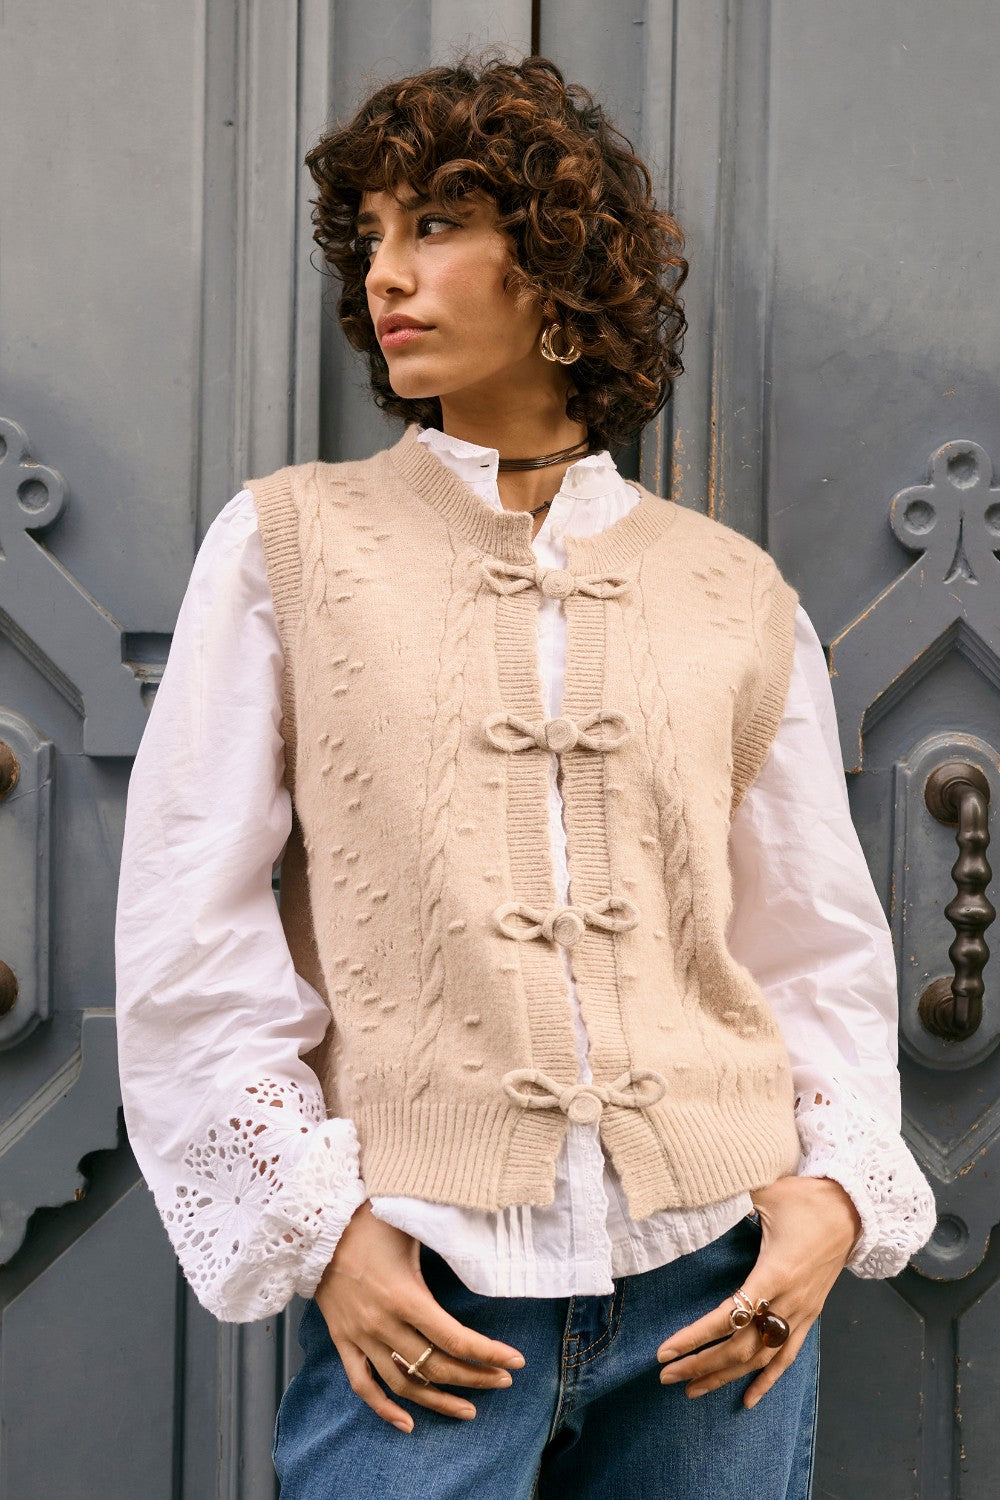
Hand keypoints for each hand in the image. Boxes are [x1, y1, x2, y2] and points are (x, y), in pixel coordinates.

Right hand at [314, 1200, 525, 1432]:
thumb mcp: (412, 1227)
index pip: (454, 1339)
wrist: (315, 1227)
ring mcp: (361, 1337)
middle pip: (436, 1366)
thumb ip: (445, 1241)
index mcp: (404, 1296)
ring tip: (470, 1409)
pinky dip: (384, 1409)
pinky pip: (363, 1385)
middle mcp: (382, 1324)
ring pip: (404, 1385)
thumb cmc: (369, 1221)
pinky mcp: (342, 1341)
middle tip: (502, 1381)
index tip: (516, 1362)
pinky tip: (408, 1424)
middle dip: (475, 1378)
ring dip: (439, 1401)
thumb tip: (482, 1248)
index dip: (488, 1354)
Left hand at [656, 1175, 861, 1408]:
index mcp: (774, 1274)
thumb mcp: (765, 1192)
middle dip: (701, 1364)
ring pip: (760, 1359)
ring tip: (692, 1390)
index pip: (728, 1316)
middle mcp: (788, 1302)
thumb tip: (692, 1189)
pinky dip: (767, 1380)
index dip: (695, 1336)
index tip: (666, 1351)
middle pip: (740, 1347)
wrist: (852, 1209)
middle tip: (666, 1377)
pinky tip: (748, 1400)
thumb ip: (728, 1198)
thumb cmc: (805, 1198)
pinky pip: (786, 1357)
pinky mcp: (809, 1316)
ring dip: (725, 1376)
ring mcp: (801, 1313)